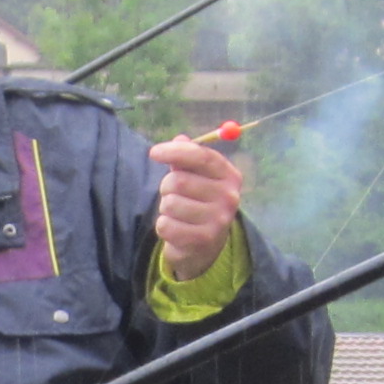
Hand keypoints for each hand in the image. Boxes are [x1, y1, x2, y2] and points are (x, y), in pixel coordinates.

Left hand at [148, 136, 246, 282]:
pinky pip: (165, 225)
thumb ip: (186, 159)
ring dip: (165, 208)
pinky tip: (175, 229)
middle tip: (173, 195)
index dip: (175, 151)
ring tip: (177, 213)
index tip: (153, 152)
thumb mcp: (195, 178)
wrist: (205, 246)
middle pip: (179, 180)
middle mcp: (229, 197)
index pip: (202, 156)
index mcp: (230, 176)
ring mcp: (219, 220)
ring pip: (170, 203)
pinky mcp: (203, 240)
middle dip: (167, 187)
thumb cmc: (197, 203)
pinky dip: (163, 226)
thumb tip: (180, 138)